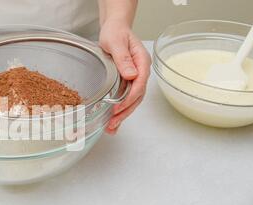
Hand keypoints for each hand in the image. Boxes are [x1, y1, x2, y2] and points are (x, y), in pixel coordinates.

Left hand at [99, 19, 150, 134]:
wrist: (114, 29)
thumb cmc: (116, 33)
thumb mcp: (116, 42)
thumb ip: (123, 58)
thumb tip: (132, 74)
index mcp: (141, 62)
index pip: (139, 84)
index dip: (129, 98)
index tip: (118, 108)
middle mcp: (140, 72)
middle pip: (136, 97)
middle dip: (125, 112)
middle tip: (113, 123)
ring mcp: (134, 78)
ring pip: (131, 101)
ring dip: (122, 115)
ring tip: (111, 128)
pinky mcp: (127, 82)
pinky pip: (125, 99)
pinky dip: (119, 111)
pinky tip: (112, 122)